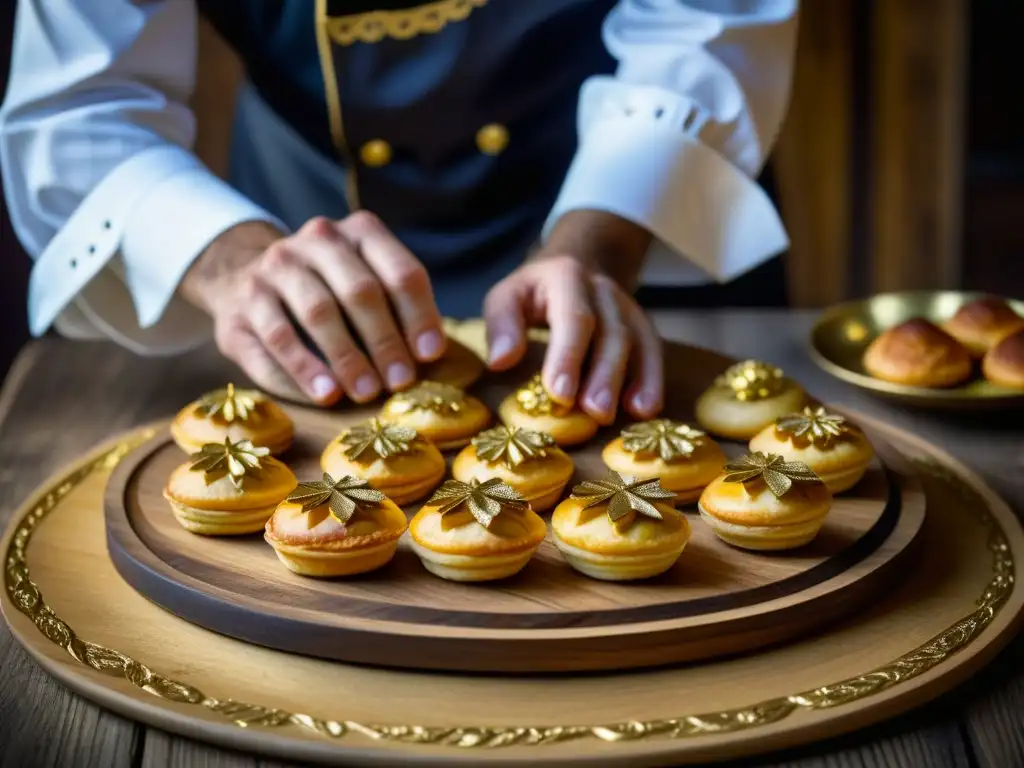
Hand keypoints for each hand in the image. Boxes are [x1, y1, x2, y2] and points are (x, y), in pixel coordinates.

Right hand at [181, 213, 445, 405]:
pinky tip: (325, 393)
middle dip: (384, 340)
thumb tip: (428, 354)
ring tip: (367, 392)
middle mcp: (315, 241)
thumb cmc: (328, 289)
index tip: (430, 354)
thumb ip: (397, 307)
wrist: (243, 277)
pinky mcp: (240, 304)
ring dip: (347, 356)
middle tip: (400, 382)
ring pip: (317, 312)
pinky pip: (274, 338)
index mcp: (359, 232)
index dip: (418, 315)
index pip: (399, 271)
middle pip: (359, 291)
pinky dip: (303, 369)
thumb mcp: (367, 281)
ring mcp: (273, 268)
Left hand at [483, 210, 662, 423]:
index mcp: (567, 277)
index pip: (573, 316)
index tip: (560, 393)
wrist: (577, 262)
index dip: (568, 355)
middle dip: (604, 375)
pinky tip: (644, 410)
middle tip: (594, 412)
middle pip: (612, 332)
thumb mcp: (507, 296)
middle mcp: (603, 290)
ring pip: (637, 342)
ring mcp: (628, 307)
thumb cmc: (534, 292)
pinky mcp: (641, 325)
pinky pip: (653, 351)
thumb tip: (500, 361)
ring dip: (633, 381)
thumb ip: (502, 323)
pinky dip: (652, 380)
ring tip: (624, 415)